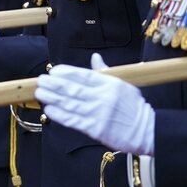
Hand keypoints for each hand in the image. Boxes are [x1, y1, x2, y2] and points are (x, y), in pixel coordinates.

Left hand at [34, 53, 155, 154]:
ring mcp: (98, 114)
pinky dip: (60, 115)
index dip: (66, 73)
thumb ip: (105, 72)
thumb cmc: (134, 106)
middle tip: (41, 81)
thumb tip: (94, 57)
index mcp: (109, 84)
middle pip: (73, 89)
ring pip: (70, 104)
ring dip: (53, 98)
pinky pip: (73, 121)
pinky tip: (50, 109)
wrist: (146, 130)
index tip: (53, 71)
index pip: (84, 75)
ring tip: (40, 93)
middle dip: (54, 85)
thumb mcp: (123, 84)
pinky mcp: (95, 130)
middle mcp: (102, 98)